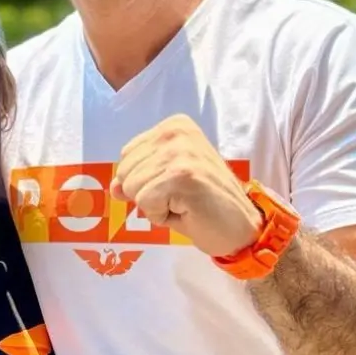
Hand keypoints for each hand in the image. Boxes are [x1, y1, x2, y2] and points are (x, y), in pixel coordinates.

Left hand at [110, 114, 262, 257]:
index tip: (177, 185)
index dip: (145, 180)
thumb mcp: (165, 182)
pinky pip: (145, 203)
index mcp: (174, 126)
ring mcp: (180, 152)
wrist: (242, 228)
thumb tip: (113, 187)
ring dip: (154, 206)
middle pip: (125, 171)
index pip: (126, 155)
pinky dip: (161, 216)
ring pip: (132, 188)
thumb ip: (137, 176)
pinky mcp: (182, 175)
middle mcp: (176, 132)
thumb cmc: (205, 205)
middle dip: (146, 194)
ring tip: (184, 203)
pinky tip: (187, 211)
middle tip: (181, 197)